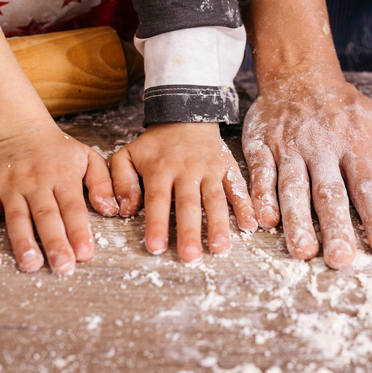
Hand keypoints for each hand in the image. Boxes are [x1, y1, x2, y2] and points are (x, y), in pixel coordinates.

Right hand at [0, 122, 117, 273]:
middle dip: (55, 243)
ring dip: (23, 242)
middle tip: (62, 267)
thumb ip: (103, 183)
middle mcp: (36, 182)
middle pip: (46, 216)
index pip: (72, 208)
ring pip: (17, 217)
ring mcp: (10, 186)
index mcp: (63, 176)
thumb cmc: (58, 150)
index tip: (85, 254)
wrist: (19, 127)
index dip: (79, 232)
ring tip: (30, 264)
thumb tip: (110, 210)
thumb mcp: (88, 157)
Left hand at [110, 122, 256, 261]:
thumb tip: (124, 211)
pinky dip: (245, 207)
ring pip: (215, 199)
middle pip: (188, 204)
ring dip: (219, 225)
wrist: (185, 115)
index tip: (156, 249)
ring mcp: (209, 170)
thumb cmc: (154, 145)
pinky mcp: (227, 168)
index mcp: (160, 169)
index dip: (156, 225)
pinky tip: (251, 225)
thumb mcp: (127, 155)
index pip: (157, 200)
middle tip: (190, 256)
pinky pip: (238, 188)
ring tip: (220, 248)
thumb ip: (120, 181)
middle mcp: (187, 170)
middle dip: (189, 231)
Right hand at [242, 76, 371, 268]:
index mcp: (353, 145)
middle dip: (336, 228)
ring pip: (293, 187)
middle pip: (330, 193)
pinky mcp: (261, 146)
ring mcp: (289, 148)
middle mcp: (321, 150)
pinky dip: (261, 196)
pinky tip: (264, 221)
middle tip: (342, 260)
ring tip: (304, 251)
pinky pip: (260, 173)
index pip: (368, 186)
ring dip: (297, 220)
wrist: (298, 74)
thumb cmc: (343, 107)